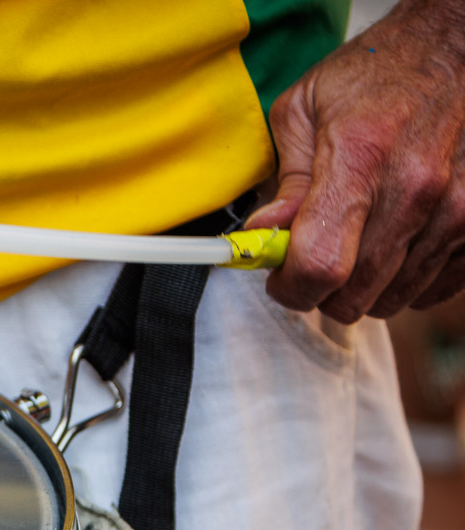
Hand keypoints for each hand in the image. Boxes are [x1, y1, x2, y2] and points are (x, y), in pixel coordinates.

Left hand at [246, 0, 464, 320]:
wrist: (450, 51)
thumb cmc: (371, 78)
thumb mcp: (303, 111)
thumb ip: (284, 183)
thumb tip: (263, 237)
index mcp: (360, 159)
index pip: (321, 263)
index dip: (290, 287)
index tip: (279, 279)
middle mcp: (416, 189)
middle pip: (357, 293)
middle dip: (321, 292)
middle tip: (311, 261)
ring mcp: (456, 208)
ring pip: (393, 297)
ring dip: (364, 288)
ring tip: (354, 246)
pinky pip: (435, 289)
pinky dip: (406, 282)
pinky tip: (392, 249)